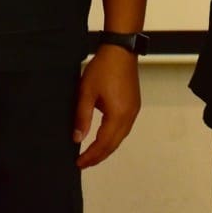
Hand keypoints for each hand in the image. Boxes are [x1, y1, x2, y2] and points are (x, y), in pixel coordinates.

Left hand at [74, 44, 141, 168]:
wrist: (120, 49)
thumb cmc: (104, 68)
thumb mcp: (86, 93)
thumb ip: (82, 117)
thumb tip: (77, 138)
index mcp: (118, 115)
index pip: (103, 143)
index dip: (91, 155)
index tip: (79, 163)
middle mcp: (129, 116)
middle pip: (114, 144)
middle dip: (99, 156)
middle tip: (84, 163)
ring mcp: (133, 110)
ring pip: (120, 137)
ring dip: (107, 147)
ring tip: (93, 154)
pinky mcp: (134, 104)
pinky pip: (124, 128)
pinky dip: (114, 137)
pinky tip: (105, 137)